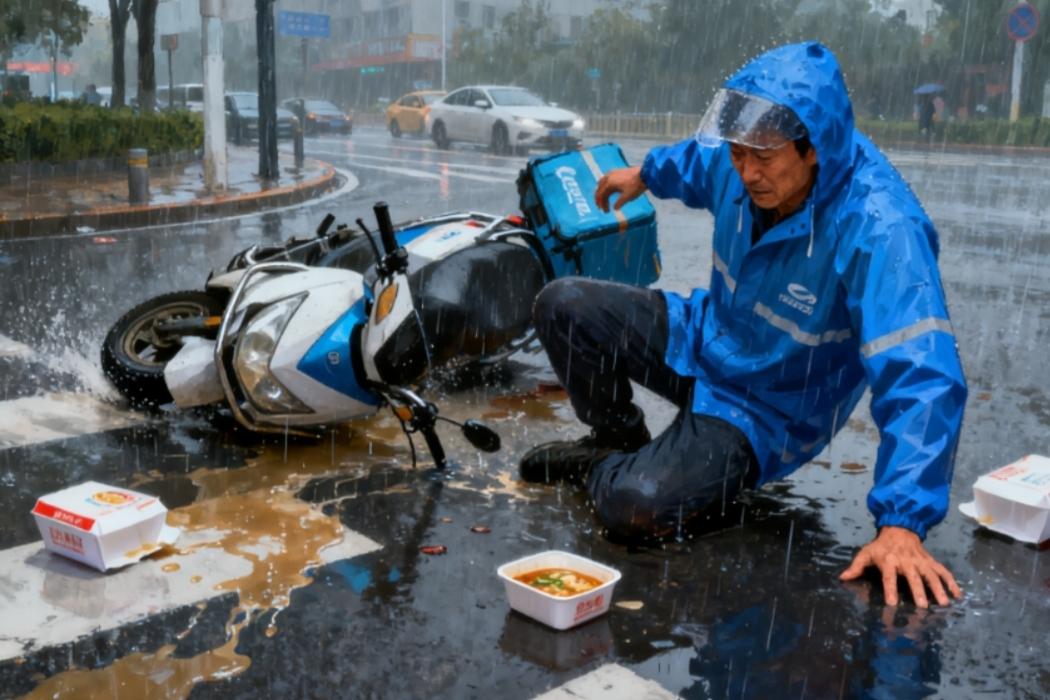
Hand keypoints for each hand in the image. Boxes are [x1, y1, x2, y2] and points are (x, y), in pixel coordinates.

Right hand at [595, 166, 645, 211]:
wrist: (645, 174)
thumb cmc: (636, 185)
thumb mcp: (627, 197)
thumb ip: (619, 203)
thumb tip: (615, 208)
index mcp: (609, 183)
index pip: (600, 195)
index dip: (601, 204)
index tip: (605, 211)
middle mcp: (608, 177)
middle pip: (600, 189)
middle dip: (600, 199)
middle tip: (603, 207)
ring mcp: (613, 173)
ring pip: (602, 183)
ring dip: (603, 192)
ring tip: (605, 199)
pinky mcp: (617, 171)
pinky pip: (607, 179)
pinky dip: (607, 186)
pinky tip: (611, 190)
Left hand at [839, 526, 961, 607]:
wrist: (899, 528)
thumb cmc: (881, 546)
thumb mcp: (866, 553)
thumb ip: (856, 566)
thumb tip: (842, 578)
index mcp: (889, 560)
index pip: (888, 576)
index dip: (890, 589)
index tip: (892, 603)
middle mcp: (906, 561)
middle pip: (913, 577)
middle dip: (918, 591)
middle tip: (922, 606)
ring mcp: (921, 561)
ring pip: (930, 574)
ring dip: (938, 588)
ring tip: (943, 603)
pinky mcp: (931, 561)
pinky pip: (943, 571)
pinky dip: (951, 581)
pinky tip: (957, 594)